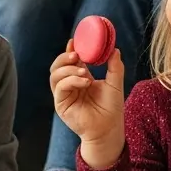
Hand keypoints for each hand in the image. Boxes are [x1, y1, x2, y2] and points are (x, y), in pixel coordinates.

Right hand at [50, 42, 125, 166]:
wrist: (109, 129)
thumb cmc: (111, 108)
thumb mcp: (115, 83)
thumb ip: (114, 67)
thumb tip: (114, 49)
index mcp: (80, 78)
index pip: (71, 61)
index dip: (70, 50)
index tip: (75, 41)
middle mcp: (69, 85)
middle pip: (57, 66)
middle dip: (65, 57)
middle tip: (77, 54)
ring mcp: (63, 94)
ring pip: (55, 75)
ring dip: (68, 69)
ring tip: (84, 71)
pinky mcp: (61, 104)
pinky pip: (60, 87)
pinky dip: (71, 81)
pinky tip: (85, 82)